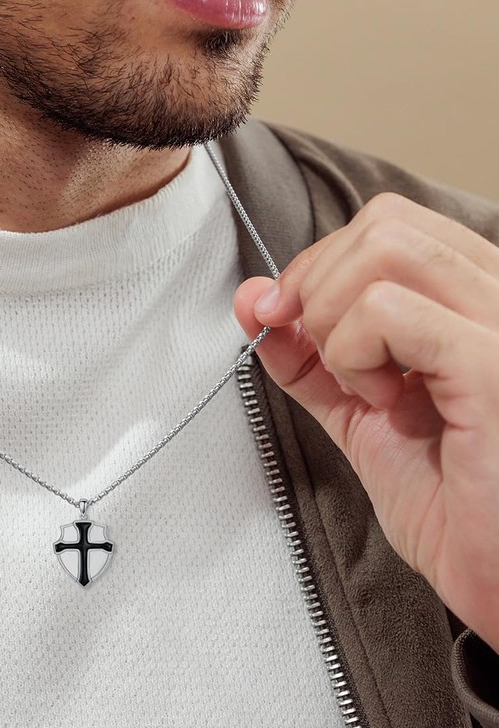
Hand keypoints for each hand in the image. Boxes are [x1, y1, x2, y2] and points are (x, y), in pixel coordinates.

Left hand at [234, 192, 498, 651]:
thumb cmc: (452, 504)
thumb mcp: (360, 412)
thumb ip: (309, 354)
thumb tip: (252, 296)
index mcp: (478, 299)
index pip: (387, 225)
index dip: (318, 265)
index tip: (284, 316)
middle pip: (382, 223)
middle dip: (319, 285)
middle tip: (327, 356)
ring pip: (384, 248)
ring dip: (339, 322)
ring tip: (370, 388)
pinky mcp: (492, 362)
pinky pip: (388, 310)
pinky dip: (356, 357)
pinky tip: (391, 408)